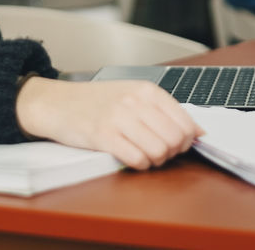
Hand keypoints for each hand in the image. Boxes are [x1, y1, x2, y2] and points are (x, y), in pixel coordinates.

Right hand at [15, 77, 203, 169]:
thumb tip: (198, 132)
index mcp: (146, 90)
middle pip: (175, 140)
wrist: (56, 103)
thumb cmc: (95, 101)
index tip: (175, 144)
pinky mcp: (103, 136)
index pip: (186, 122)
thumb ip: (164, 111)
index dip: (186, 141)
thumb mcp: (132, 95)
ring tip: (142, 155)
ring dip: (154, 161)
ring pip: (159, 151)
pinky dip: (138, 164)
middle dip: (171, 153)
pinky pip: (137, 159)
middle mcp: (135, 101)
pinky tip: (129, 157)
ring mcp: (119, 118)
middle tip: (157, 152)